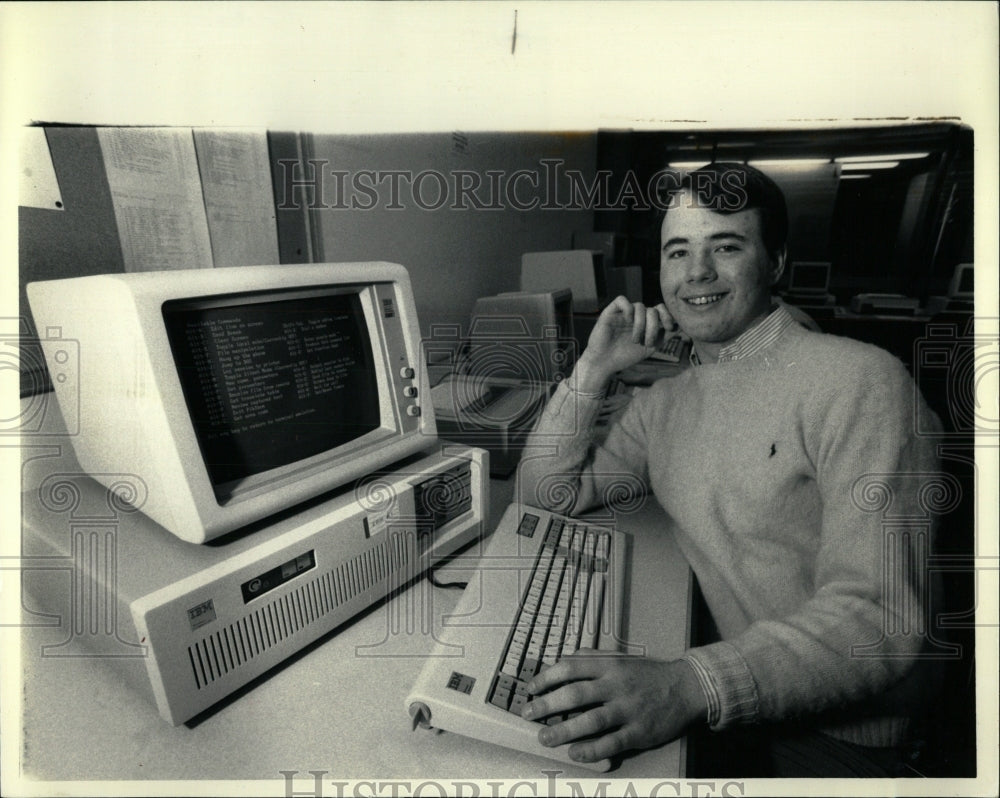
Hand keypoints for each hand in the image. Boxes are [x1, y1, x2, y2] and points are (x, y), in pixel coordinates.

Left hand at [522, 650, 706, 763]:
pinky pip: (610, 743)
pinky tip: (574, 753)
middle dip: (546, 705)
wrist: (686, 687)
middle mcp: (616, 685)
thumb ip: (592, 658)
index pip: (570, 668)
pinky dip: (590, 750)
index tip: (531, 688)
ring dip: (563, 731)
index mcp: (610, 665)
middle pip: (575, 694)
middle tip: (528, 713)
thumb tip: (564, 659)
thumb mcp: (621, 657)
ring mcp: (628, 709)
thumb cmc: (649, 674)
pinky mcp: (639, 732)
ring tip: (544, 737)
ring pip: (590, 721)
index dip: (546, 678)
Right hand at [574, 297, 674, 391]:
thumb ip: (665, 335)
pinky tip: (627, 321)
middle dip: (654, 326)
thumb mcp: (651, 347)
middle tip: (647, 342)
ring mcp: (624, 313)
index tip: (668, 328)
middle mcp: (636, 316)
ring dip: (640, 324)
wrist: (605, 363)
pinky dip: (627, 309)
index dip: (668, 315)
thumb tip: (682, 326)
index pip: (661, 310)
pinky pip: (622, 300)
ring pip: (640, 306)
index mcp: (646, 322)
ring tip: (635, 340)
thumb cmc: (626, 356)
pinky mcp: (610, 312)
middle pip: (652, 309)